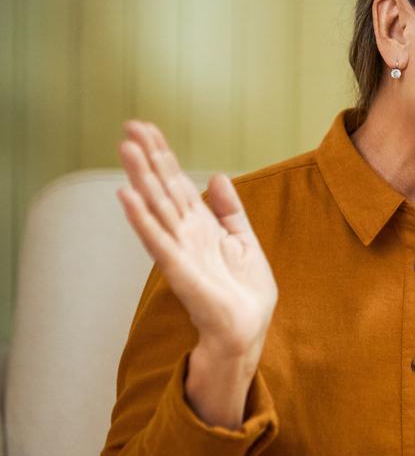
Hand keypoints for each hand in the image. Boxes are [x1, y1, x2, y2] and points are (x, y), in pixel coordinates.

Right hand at [117, 121, 276, 425]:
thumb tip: (216, 177)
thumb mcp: (243, 240)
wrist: (248, 328)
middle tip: (128, 126)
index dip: (162, 155)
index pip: (177, 182)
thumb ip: (229, 210)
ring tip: (124, 149)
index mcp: (200, 225)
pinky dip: (142, 218)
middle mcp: (184, 233)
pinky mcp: (179, 270)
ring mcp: (179, 250)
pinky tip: (127, 197)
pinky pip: (158, 240)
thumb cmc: (244, 291)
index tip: (147, 128)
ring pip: (156, 207)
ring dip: (140, 179)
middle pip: (162, 188)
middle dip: (148, 158)